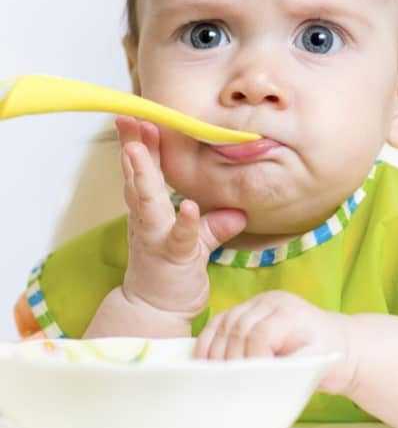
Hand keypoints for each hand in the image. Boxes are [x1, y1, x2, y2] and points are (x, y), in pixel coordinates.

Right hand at [116, 115, 246, 318]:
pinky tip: (189, 206)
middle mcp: (148, 220)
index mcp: (151, 211)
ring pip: (148, 201)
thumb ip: (212, 224)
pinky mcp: (172, 258)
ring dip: (143, 174)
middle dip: (133, 146)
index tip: (137, 114)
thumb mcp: (195, 242)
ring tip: (139, 148)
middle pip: (138, 177)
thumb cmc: (171, 273)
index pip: (145, 170)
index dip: (141, 143)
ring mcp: (156, 237)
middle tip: (128, 117)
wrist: (156, 313)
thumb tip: (238, 212)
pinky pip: (179, 237)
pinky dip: (184, 221)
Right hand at [193, 290, 357, 393]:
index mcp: (291, 313)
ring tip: (215, 378)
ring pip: (224, 323)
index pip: (260, 334)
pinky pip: (219, 322)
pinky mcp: (245, 311)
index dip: (251, 359)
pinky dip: (208, 341)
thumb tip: (258, 381)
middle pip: (238, 328)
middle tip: (229, 386)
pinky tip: (204, 360)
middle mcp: (271, 302)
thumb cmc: (329, 356)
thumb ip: (288, 370)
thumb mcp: (317, 366)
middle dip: (230, 360)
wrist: (337, 342)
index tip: (251, 382)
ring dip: (215, 352)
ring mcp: (255, 304)